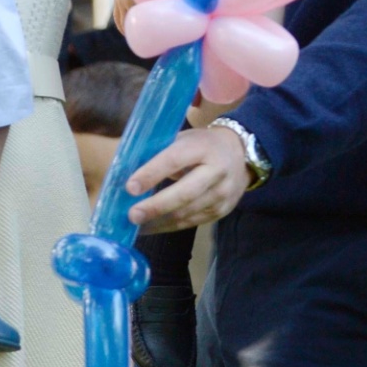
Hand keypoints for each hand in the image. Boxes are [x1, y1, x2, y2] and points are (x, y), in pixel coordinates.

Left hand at [125, 124, 252, 232]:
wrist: (241, 154)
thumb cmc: (202, 144)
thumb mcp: (185, 139)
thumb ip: (161, 152)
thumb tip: (125, 170)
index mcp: (203, 147)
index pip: (175, 160)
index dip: (152, 174)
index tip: (130, 187)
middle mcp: (217, 171)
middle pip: (185, 193)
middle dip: (156, 206)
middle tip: (132, 215)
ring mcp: (222, 193)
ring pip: (187, 213)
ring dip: (158, 221)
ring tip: (135, 224)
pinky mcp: (221, 211)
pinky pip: (191, 223)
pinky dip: (167, 227)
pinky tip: (150, 228)